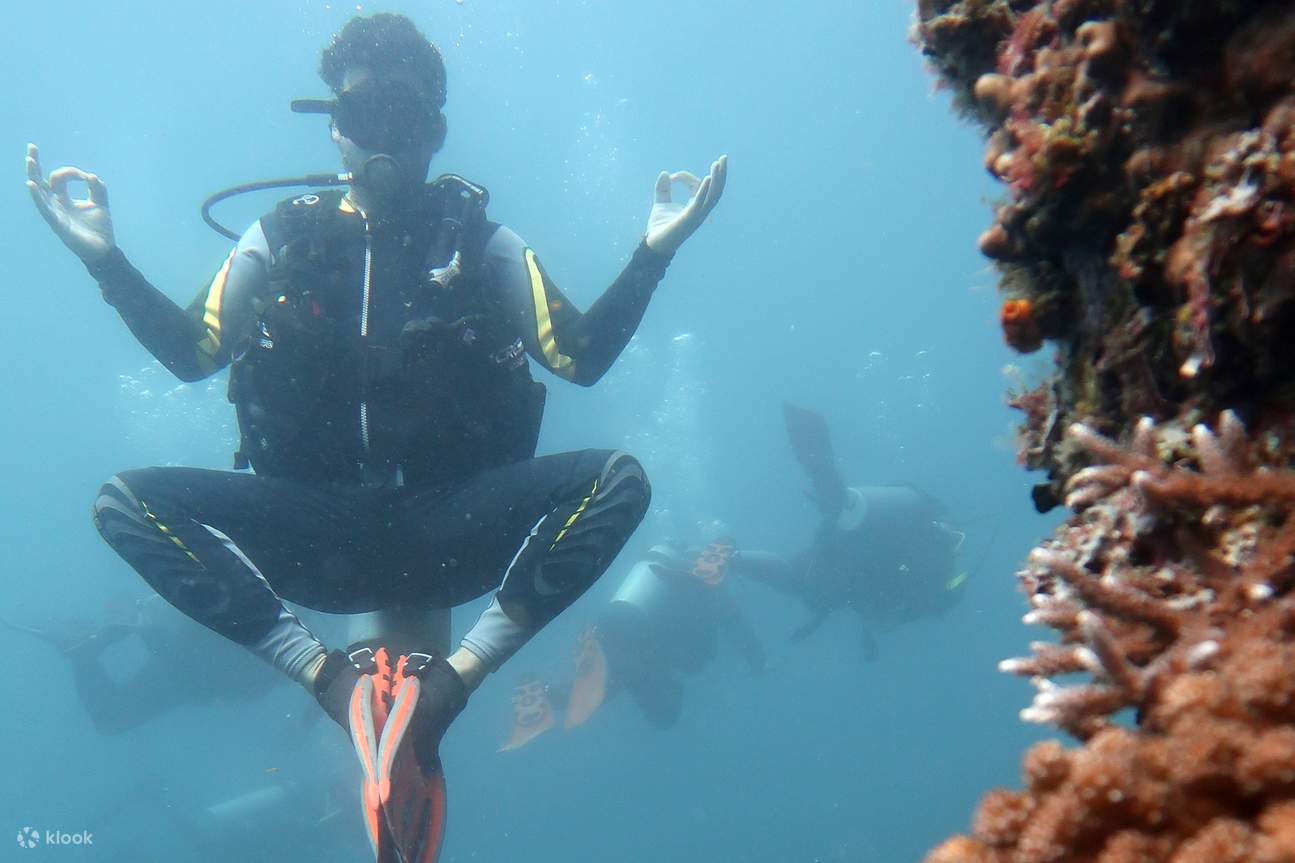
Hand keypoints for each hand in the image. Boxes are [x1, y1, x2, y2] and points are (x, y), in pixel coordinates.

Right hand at [26, 143, 114, 263]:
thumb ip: (98, 189)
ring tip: (29, 160)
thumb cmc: (99, 228)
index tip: (86, 177)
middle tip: (32, 147)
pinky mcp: (57, 223)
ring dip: (34, 175)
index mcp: (63, 199)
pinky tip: (31, 184)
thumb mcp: (101, 204)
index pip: (60, 178)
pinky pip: (44, 208)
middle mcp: (55, 204)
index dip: (72, 172)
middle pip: (40, 181)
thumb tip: (91, 176)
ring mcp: (54, 213)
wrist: (104, 249)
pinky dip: (38, 196)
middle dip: (35, 164)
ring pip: (39, 192)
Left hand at [644, 154, 726, 254]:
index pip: (697, 186)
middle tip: (723, 158)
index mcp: (695, 206)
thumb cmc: (659, 227)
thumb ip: (663, 189)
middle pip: (716, 191)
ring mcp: (697, 216)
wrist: (653, 244)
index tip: (671, 176)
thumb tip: (664, 173)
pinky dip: (704, 190)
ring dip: (716, 179)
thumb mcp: (661, 203)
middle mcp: (700, 211)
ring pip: (712, 196)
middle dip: (720, 174)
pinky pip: (700, 203)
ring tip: (717, 164)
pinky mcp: (689, 219)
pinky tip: (707, 179)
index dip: (685, 177)